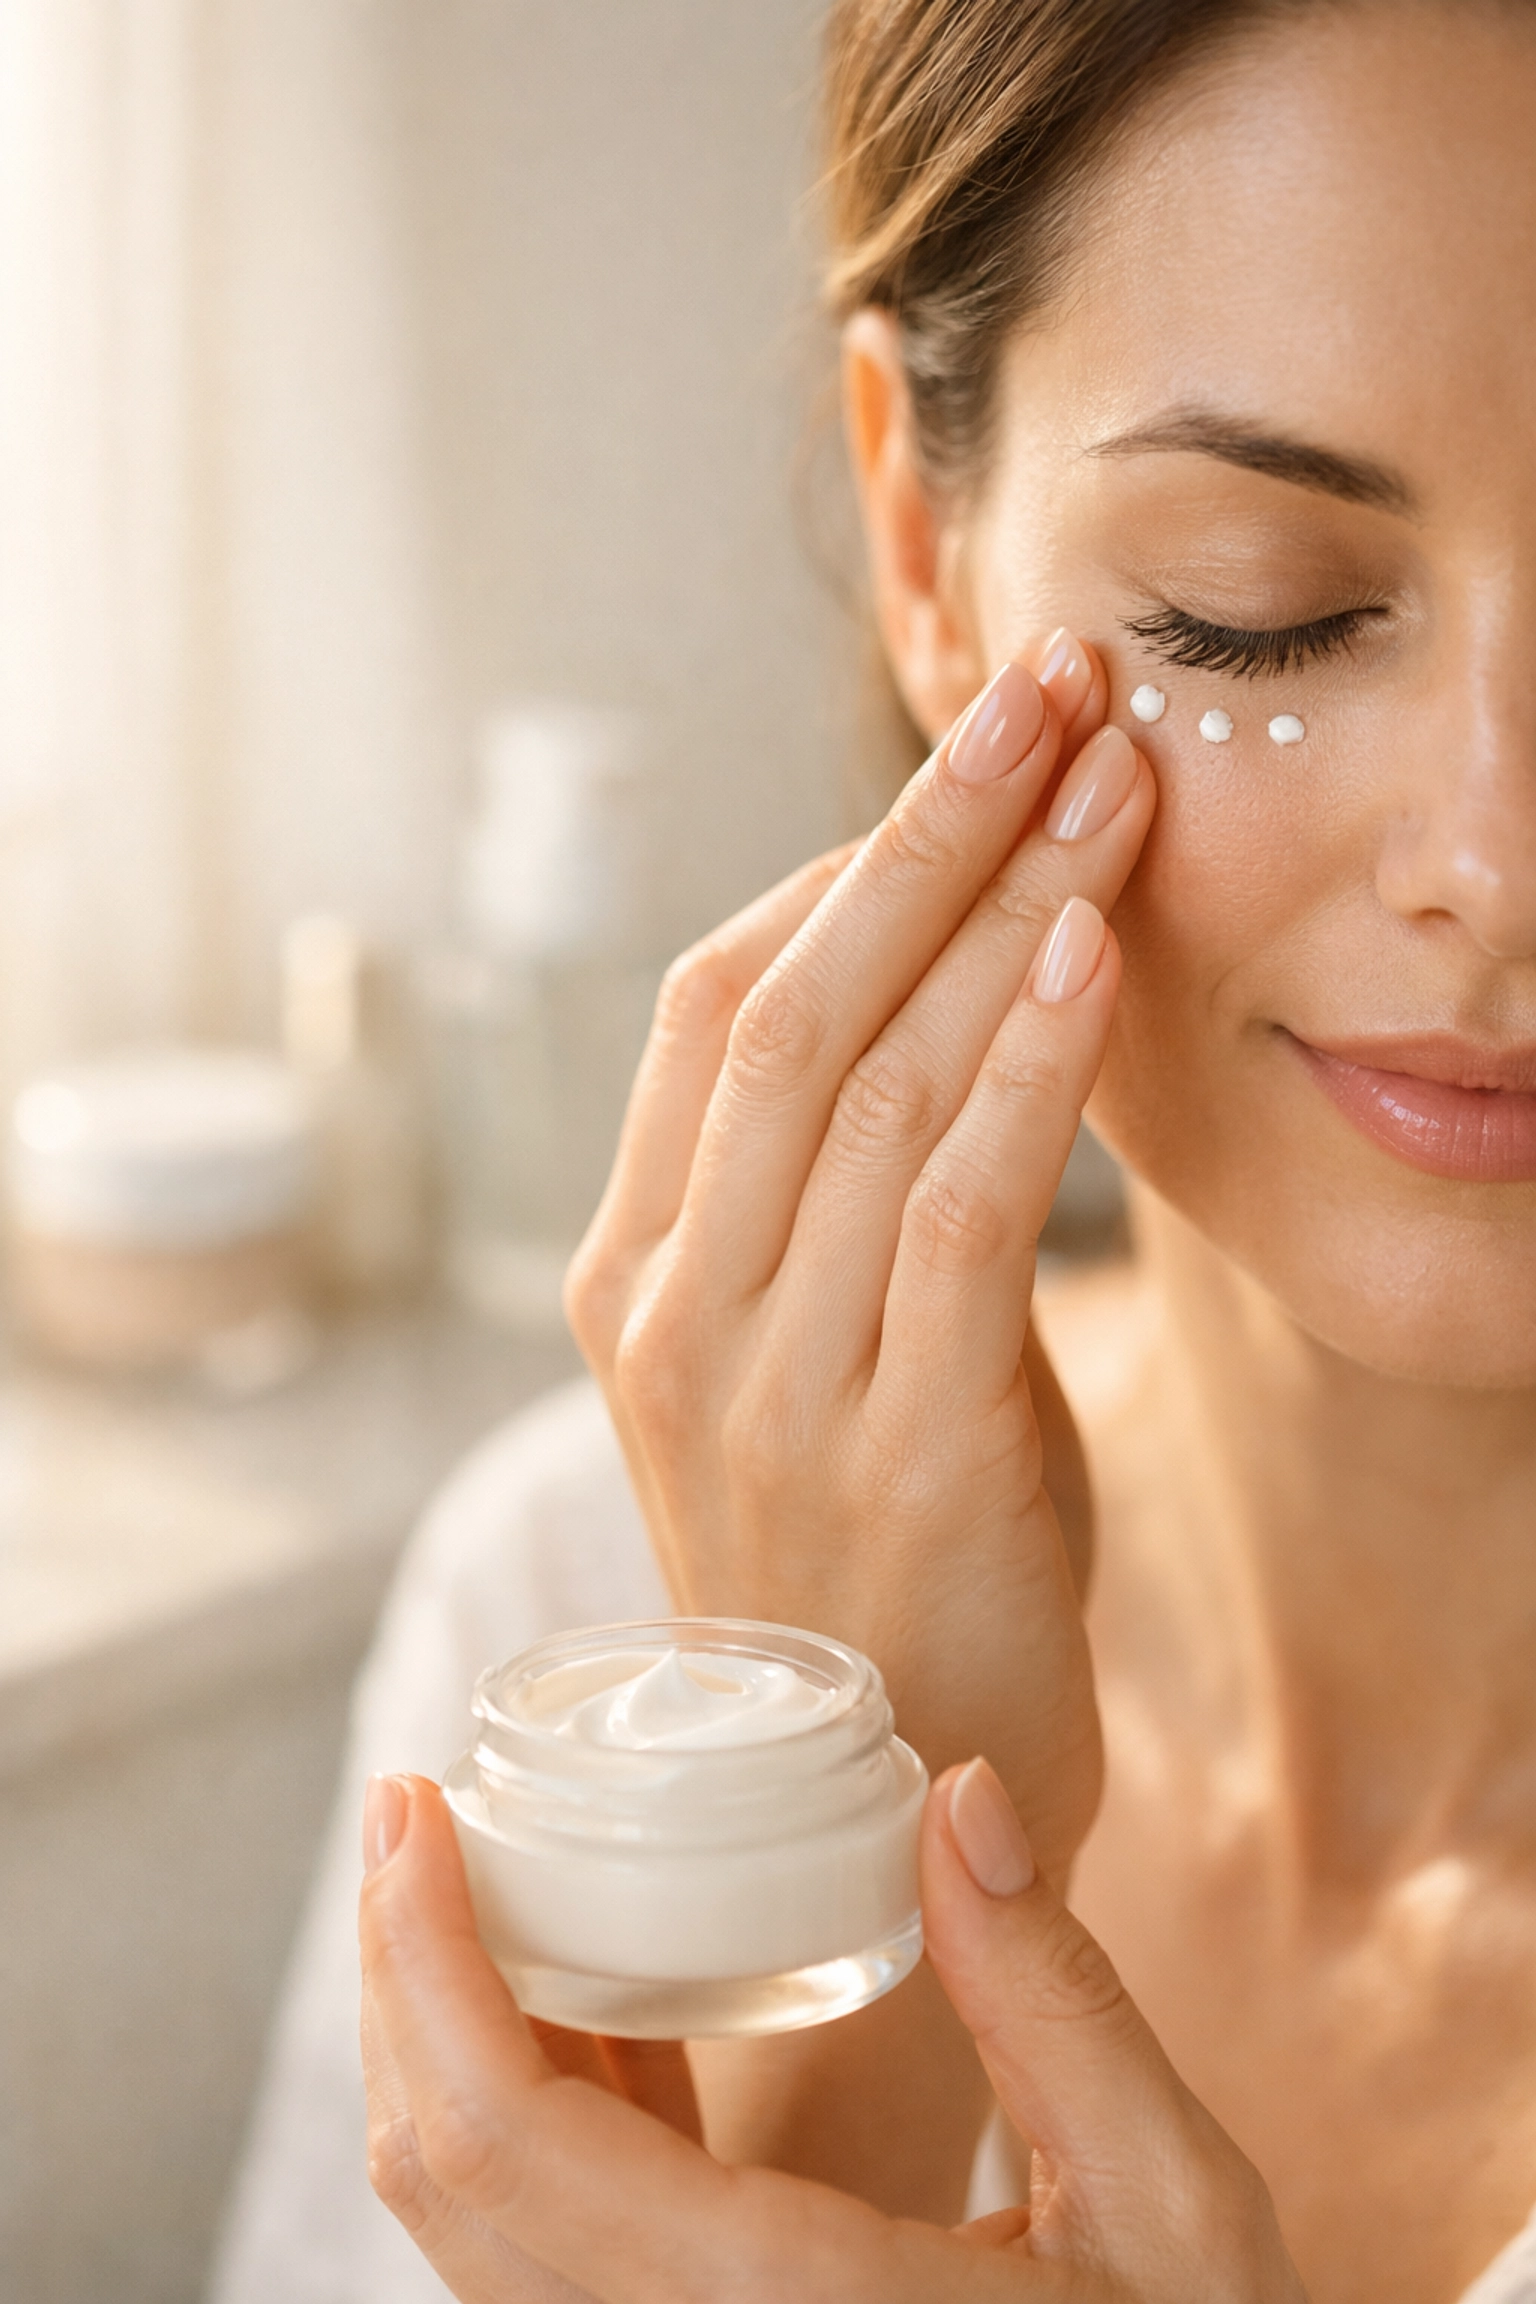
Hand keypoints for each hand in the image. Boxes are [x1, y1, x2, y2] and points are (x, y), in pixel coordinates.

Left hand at [361, 1768, 1307, 2303]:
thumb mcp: (1170, 2200)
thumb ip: (1057, 2000)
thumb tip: (959, 1796)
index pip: (511, 2145)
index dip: (424, 1967)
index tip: (415, 1811)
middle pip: (455, 2187)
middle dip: (399, 1982)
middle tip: (409, 1814)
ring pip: (487, 2230)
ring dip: (445, 2044)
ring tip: (463, 1882)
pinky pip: (565, 2250)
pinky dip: (532, 2113)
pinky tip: (579, 1999)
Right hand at [564, 634, 1155, 1878]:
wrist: (887, 1810)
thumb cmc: (885, 1554)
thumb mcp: (829, 1353)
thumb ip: (858, 1188)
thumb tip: (972, 974)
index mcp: (637, 1273)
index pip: (717, 1007)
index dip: (847, 861)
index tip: (977, 754)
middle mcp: (672, 1310)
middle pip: (792, 1004)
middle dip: (930, 827)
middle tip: (1050, 686)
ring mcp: (761, 1383)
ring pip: (876, 1081)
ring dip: (1004, 908)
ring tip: (1112, 777)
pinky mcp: (888, 1449)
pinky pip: (953, 1213)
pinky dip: (1024, 1069)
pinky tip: (1093, 952)